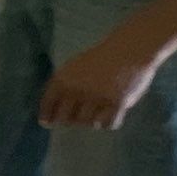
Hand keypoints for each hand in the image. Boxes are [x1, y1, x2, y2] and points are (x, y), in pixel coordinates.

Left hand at [39, 35, 158, 129]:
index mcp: (63, 79)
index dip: (47, 116)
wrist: (129, 51)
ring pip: (88, 123)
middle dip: (70, 120)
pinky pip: (108, 124)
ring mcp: (97, 98)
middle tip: (77, 116)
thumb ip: (62, 87)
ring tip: (98, 109)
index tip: (47, 123)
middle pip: (66, 119)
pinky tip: (111, 113)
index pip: (48, 104)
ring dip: (92, 120)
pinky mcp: (117, 104)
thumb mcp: (73, 68)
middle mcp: (77, 90)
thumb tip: (51, 115)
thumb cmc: (100, 60)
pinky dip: (109, 122)